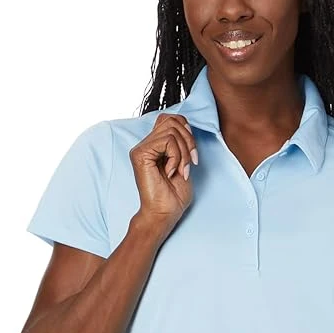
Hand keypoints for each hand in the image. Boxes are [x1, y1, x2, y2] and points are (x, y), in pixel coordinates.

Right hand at [129, 113, 197, 228]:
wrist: (164, 213)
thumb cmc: (174, 195)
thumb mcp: (184, 162)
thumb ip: (182, 142)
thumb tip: (187, 125)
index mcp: (155, 145)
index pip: (171, 118)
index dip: (186, 130)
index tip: (193, 154)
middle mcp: (146, 144)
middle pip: (173, 121)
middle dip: (189, 141)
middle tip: (191, 163)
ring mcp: (141, 148)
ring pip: (172, 130)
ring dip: (183, 152)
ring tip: (181, 170)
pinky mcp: (140, 154)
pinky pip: (167, 141)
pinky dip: (176, 157)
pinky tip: (172, 172)